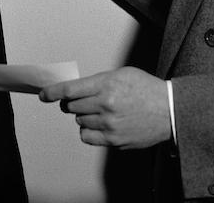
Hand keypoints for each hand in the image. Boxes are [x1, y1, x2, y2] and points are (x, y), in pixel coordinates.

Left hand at [39, 67, 171, 149]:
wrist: (169, 110)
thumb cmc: (146, 89)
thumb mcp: (122, 74)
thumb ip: (98, 81)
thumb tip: (76, 89)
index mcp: (107, 85)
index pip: (70, 89)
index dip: (53, 92)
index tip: (44, 95)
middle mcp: (106, 105)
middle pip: (72, 105)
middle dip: (72, 102)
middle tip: (83, 99)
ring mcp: (109, 124)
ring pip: (79, 120)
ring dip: (84, 115)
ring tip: (100, 110)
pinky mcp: (114, 140)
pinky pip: (86, 136)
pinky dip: (87, 130)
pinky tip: (98, 124)